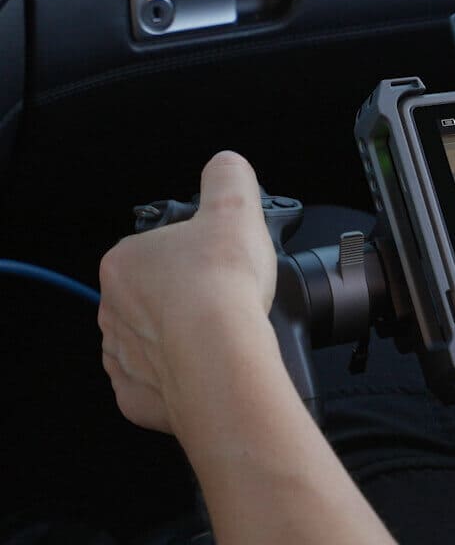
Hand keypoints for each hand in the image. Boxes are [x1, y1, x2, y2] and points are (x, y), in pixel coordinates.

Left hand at [98, 151, 277, 433]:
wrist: (221, 355)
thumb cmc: (221, 286)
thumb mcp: (234, 206)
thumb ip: (228, 178)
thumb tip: (227, 166)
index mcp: (126, 260)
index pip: (158, 249)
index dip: (196, 254)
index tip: (222, 263)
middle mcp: (113, 308)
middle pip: (154, 296)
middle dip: (187, 297)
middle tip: (228, 298)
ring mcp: (123, 355)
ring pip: (153, 339)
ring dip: (182, 337)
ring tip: (223, 334)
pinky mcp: (139, 395)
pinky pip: (158, 383)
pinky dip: (181, 377)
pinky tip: (208, 366)